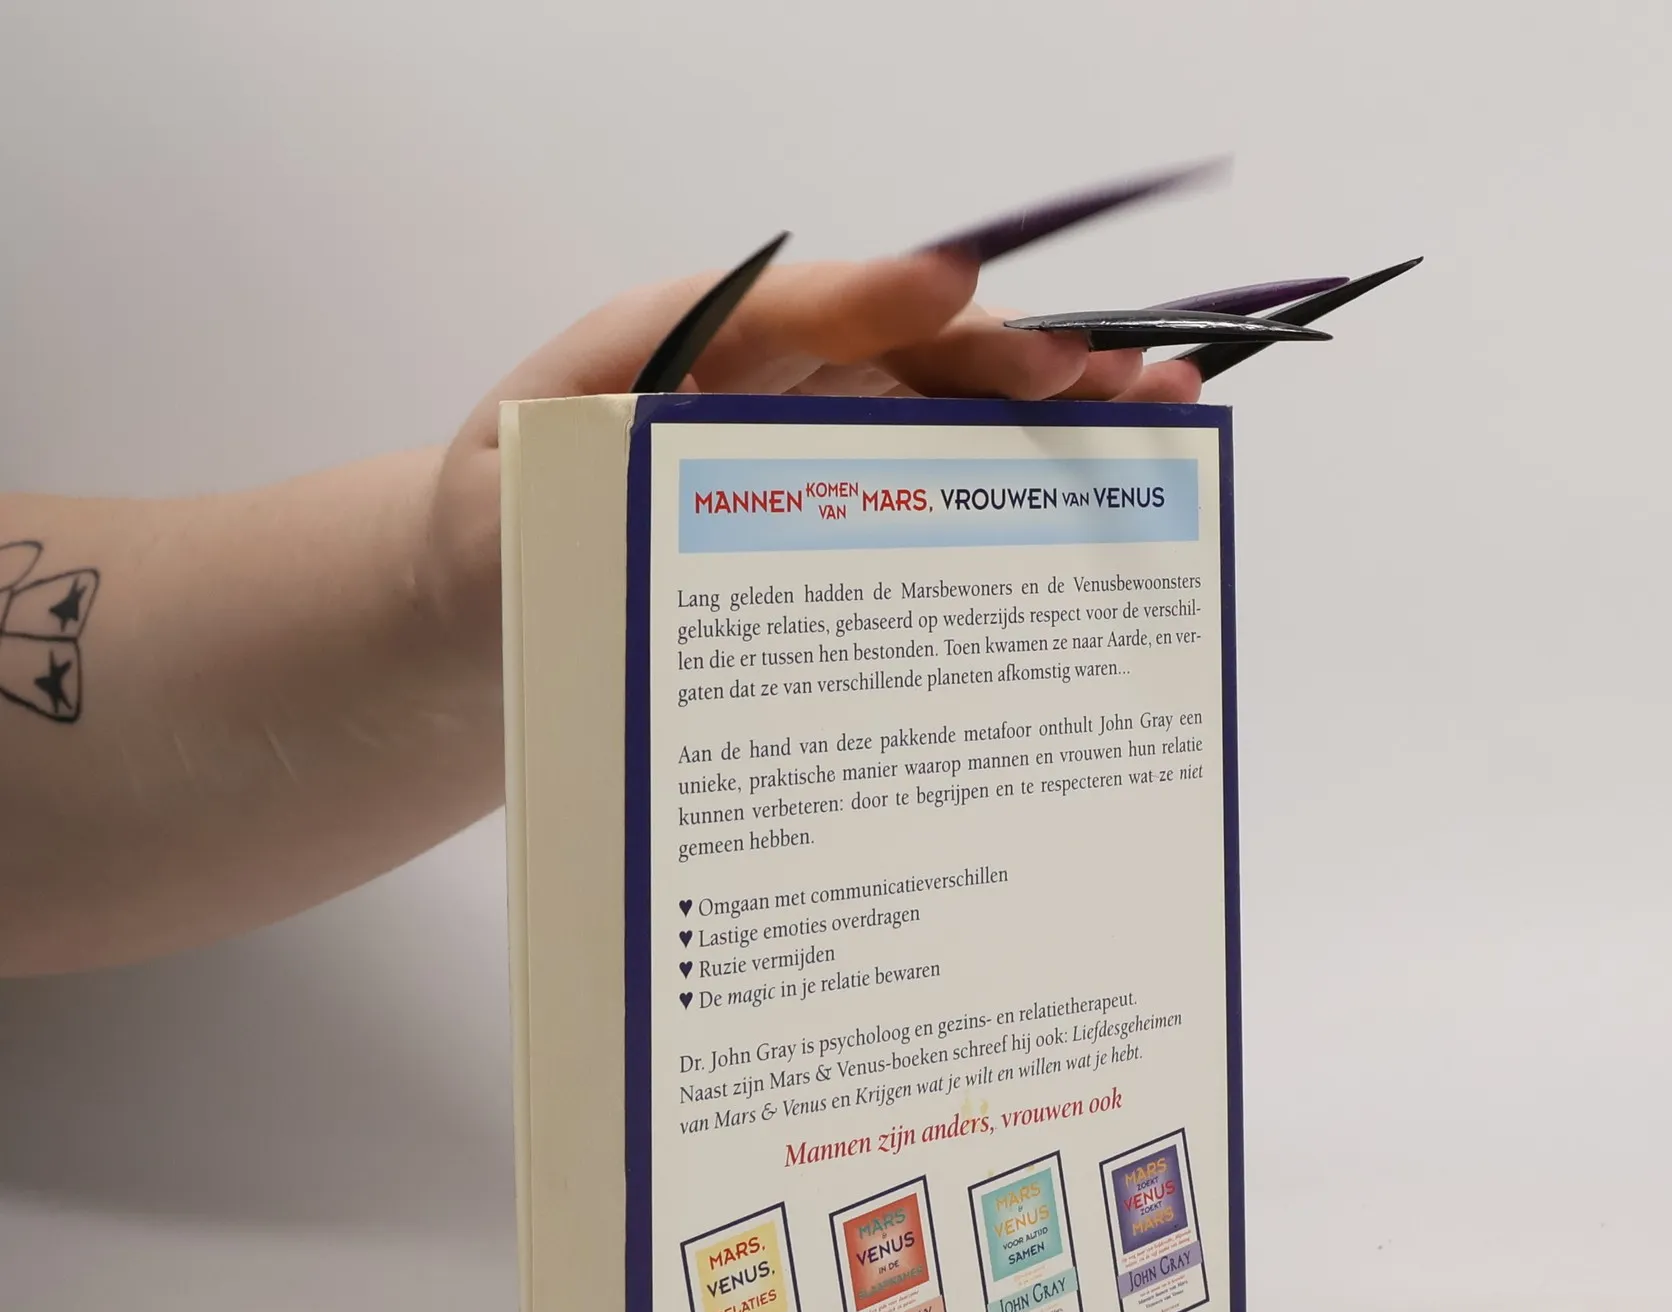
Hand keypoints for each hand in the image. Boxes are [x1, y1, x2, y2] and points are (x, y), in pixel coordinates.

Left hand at [423, 251, 1202, 641]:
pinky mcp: (836, 523)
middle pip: (908, 355)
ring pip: (944, 418)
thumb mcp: (516, 503)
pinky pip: (934, 493)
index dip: (883, 304)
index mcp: (681, 355)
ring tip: (1154, 406)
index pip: (796, 312)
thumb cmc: (493, 545)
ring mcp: (810, 454)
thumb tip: (722, 435)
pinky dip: (1016, 491)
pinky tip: (1096, 500)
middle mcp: (767, 389)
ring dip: (1048, 415)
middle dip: (1013, 355)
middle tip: (1114, 366)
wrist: (483, 623)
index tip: (962, 294)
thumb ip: (590, 465)